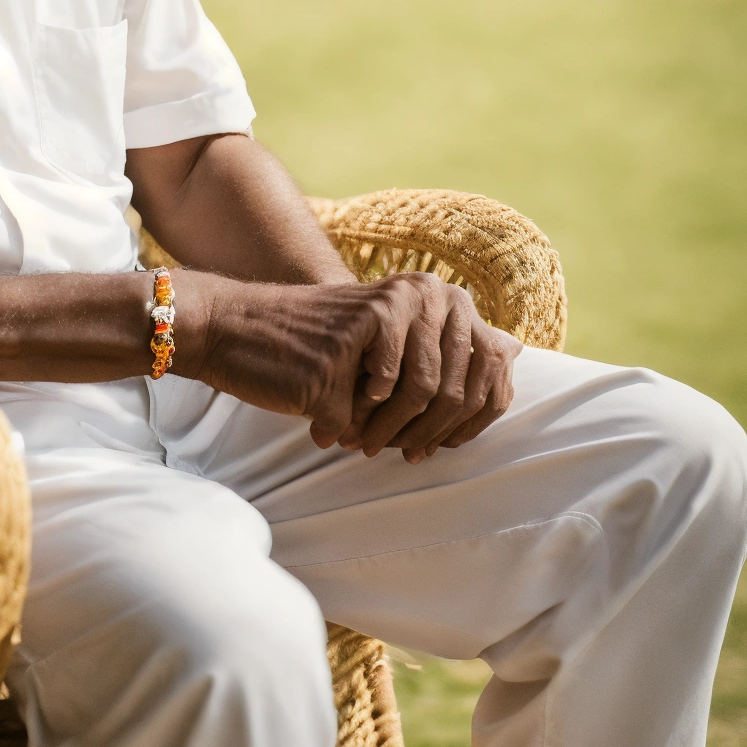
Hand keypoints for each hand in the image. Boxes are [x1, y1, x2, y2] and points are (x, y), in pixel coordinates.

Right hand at [187, 270, 518, 459]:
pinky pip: (358, 419)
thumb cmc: (310, 343)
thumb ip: (441, 341)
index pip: (487, 368)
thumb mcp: (379, 331)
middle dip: (429, 433)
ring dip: (387, 434)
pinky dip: (340, 430)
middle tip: (403, 453)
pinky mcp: (333, 358)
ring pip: (414, 404)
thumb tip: (516, 351)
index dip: (472, 419)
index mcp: (426, 292)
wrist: (230, 328)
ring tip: (359, 438)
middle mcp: (408, 299)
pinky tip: (323, 424)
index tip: (441, 443)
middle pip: (451, 391)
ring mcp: (371, 327)